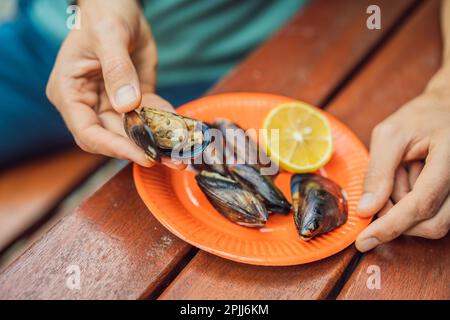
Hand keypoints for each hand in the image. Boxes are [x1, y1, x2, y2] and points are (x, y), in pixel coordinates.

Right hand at [46, 0, 181, 167]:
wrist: (119, 5)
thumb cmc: (104, 14)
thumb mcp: (109, 36)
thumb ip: (117, 69)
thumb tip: (127, 105)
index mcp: (70, 91)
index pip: (87, 131)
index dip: (113, 147)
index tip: (141, 154)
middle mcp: (88, 103)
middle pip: (112, 137)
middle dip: (141, 148)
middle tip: (171, 158)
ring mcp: (110, 103)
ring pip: (132, 132)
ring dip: (156, 141)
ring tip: (180, 152)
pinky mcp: (132, 99)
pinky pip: (147, 117)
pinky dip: (163, 123)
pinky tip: (180, 127)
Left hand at [355, 76, 449, 251]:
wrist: (447, 110)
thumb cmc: (420, 118)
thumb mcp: (390, 135)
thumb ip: (378, 172)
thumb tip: (366, 209)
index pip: (421, 204)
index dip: (390, 226)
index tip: (363, 241)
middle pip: (431, 223)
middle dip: (397, 217)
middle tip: (382, 189)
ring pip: (433, 223)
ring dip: (405, 210)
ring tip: (401, 176)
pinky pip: (436, 215)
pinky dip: (413, 206)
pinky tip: (410, 181)